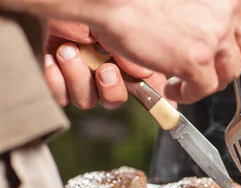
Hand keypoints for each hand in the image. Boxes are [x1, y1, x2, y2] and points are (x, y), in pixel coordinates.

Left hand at [44, 20, 171, 109]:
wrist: (70, 2)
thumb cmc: (98, 8)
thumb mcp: (120, 28)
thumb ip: (133, 56)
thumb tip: (143, 74)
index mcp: (132, 60)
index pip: (152, 89)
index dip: (158, 102)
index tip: (167, 108)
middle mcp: (110, 68)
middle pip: (114, 100)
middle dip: (109, 89)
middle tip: (106, 69)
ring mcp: (85, 71)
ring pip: (86, 101)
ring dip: (77, 78)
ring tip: (70, 51)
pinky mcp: (59, 70)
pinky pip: (60, 95)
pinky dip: (57, 80)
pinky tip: (58, 59)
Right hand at [85, 0, 240, 103]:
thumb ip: (207, 7)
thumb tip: (216, 29)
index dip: (237, 37)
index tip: (226, 46)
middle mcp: (229, 10)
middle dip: (225, 62)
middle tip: (206, 68)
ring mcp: (216, 36)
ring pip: (227, 72)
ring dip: (208, 80)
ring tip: (187, 81)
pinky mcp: (198, 60)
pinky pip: (204, 89)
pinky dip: (188, 93)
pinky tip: (173, 89)